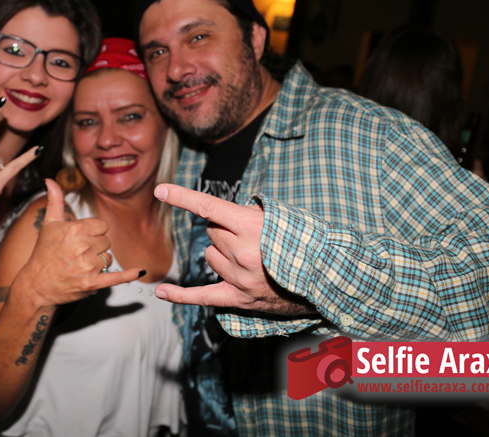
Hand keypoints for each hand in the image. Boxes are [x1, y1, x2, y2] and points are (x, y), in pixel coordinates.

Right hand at [14, 180, 144, 307]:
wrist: (36, 285)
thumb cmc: (43, 254)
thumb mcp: (48, 224)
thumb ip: (54, 201)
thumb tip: (50, 180)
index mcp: (75, 229)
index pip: (102, 226)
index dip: (93, 232)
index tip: (81, 239)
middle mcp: (82, 246)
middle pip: (106, 242)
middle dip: (95, 247)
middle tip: (77, 254)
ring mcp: (88, 266)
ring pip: (109, 258)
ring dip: (99, 262)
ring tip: (80, 266)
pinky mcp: (92, 283)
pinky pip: (116, 277)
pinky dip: (128, 275)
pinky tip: (140, 271)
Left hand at [153, 184, 315, 314]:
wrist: (327, 276)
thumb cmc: (305, 240)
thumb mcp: (282, 215)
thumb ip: (248, 214)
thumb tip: (219, 216)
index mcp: (252, 227)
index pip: (208, 207)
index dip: (182, 197)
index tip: (160, 190)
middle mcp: (242, 252)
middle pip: (211, 231)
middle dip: (226, 228)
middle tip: (252, 234)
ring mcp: (239, 278)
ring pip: (209, 255)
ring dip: (222, 251)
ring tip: (251, 256)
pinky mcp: (239, 298)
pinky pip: (202, 296)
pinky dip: (181, 295)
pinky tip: (162, 291)